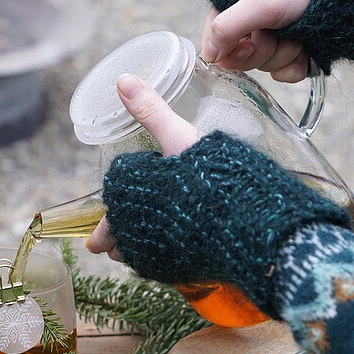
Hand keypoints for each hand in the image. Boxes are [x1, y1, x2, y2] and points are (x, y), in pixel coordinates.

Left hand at [85, 73, 203, 260]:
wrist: (254, 229)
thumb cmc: (217, 178)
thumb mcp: (183, 137)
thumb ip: (152, 110)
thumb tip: (123, 80)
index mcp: (127, 190)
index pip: (114, 187)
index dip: (121, 189)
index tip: (118, 194)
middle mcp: (131, 226)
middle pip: (115, 227)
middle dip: (112, 229)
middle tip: (99, 242)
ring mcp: (150, 254)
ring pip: (130, 251)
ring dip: (129, 246)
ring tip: (129, 247)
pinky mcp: (171, 273)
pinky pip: (152, 266)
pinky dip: (153, 258)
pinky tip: (165, 253)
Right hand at [200, 0, 316, 82]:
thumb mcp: (261, 2)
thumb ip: (228, 26)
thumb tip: (208, 54)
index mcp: (233, 2)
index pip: (214, 40)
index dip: (230, 49)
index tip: (248, 43)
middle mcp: (250, 21)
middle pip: (239, 57)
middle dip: (263, 49)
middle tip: (277, 32)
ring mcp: (272, 37)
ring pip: (263, 66)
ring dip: (284, 54)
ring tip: (298, 34)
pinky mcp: (291, 51)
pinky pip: (283, 73)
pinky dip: (296, 65)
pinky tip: (306, 50)